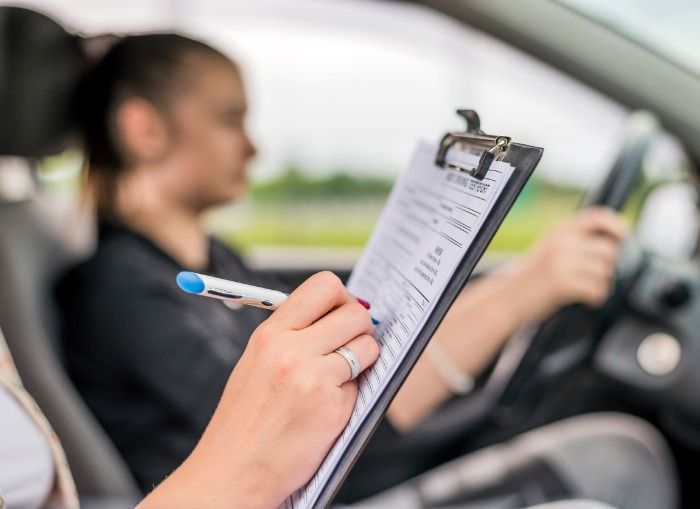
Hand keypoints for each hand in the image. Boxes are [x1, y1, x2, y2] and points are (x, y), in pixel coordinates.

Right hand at [139, 272, 378, 508]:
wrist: (231, 473)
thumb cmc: (244, 422)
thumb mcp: (256, 363)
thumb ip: (293, 336)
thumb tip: (337, 315)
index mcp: (270, 334)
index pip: (324, 286)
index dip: (343, 297)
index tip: (343, 313)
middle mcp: (291, 349)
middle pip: (355, 312)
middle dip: (361, 327)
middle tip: (352, 344)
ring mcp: (313, 378)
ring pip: (367, 346)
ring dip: (363, 360)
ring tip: (339, 378)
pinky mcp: (332, 408)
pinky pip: (361, 385)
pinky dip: (352, 394)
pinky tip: (328, 409)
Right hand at [509, 207, 627, 320]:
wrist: (506, 297)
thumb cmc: (530, 277)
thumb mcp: (550, 248)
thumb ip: (575, 241)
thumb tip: (612, 242)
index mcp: (560, 230)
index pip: (599, 217)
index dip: (617, 226)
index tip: (622, 237)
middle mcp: (561, 242)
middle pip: (608, 250)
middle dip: (607, 266)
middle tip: (593, 276)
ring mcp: (562, 262)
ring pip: (604, 272)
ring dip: (600, 284)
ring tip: (586, 289)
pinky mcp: (563, 283)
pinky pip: (597, 289)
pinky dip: (596, 298)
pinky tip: (585, 299)